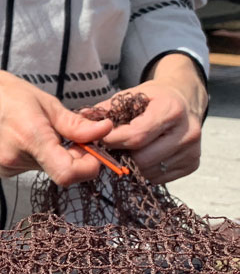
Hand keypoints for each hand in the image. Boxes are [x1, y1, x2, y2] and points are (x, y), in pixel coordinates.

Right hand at [0, 66, 113, 184]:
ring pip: (47, 169)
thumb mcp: (47, 103)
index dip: (88, 168)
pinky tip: (27, 139)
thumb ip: (76, 125)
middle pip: (60, 170)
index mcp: (31, 137)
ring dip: (55, 155)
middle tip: (72, 136)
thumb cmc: (10, 93)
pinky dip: (39, 157)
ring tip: (43, 132)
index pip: (67, 174)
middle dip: (74, 156)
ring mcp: (6, 167)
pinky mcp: (1, 170)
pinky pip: (32, 168)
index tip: (94, 153)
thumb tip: (106, 131)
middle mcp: (15, 158)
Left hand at [98, 54, 206, 182]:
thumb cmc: (153, 98)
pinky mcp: (193, 164)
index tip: (99, 140)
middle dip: (122, 154)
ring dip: (133, 164)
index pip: (136, 136)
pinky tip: (144, 155)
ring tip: (129, 150)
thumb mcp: (131, 95)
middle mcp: (187, 131)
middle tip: (113, 147)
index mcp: (171, 110)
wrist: (185, 99)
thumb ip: (106, 110)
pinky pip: (159, 178)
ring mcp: (192, 150)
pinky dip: (146, 171)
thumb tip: (79, 120)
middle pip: (142, 157)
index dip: (113, 141)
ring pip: (149, 171)